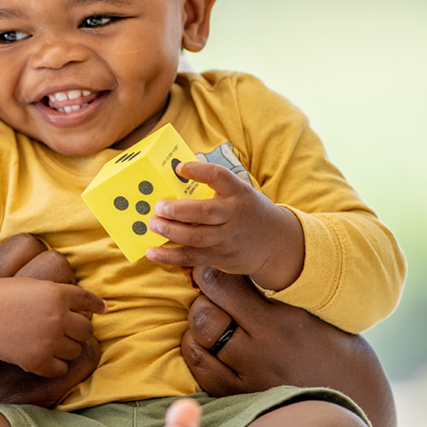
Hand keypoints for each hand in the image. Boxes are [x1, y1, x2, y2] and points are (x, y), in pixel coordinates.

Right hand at [0, 235, 99, 406]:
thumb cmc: (3, 297)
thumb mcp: (33, 286)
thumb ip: (61, 295)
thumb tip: (94, 309)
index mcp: (56, 294)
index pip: (88, 301)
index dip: (95, 305)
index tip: (101, 309)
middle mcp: (57, 317)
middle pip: (86, 330)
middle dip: (77, 330)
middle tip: (61, 329)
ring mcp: (48, 340)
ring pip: (76, 350)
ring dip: (67, 347)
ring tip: (49, 341)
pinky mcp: (38, 361)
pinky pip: (61, 369)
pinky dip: (54, 365)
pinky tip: (42, 356)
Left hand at [144, 160, 303, 290]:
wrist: (275, 243)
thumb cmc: (246, 211)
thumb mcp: (239, 193)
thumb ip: (214, 186)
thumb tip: (175, 173)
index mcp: (239, 193)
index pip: (220, 177)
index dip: (199, 171)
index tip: (179, 168)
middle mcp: (234, 216)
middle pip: (205, 212)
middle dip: (178, 209)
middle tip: (158, 206)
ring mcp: (227, 239)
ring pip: (196, 237)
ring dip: (170, 231)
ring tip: (152, 224)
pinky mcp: (220, 257)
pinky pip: (192, 258)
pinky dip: (170, 256)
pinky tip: (152, 252)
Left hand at [181, 266, 396, 426]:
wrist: (354, 407)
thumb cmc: (338, 353)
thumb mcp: (315, 315)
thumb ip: (279, 293)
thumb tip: (241, 263)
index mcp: (284, 321)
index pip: (225, 284)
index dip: (212, 272)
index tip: (214, 269)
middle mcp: (262, 349)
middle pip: (204, 312)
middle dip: (202, 298)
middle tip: (212, 295)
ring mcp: (248, 377)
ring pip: (197, 338)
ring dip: (198, 324)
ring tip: (213, 320)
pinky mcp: (238, 398)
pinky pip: (200, 368)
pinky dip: (196, 350)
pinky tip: (208, 345)